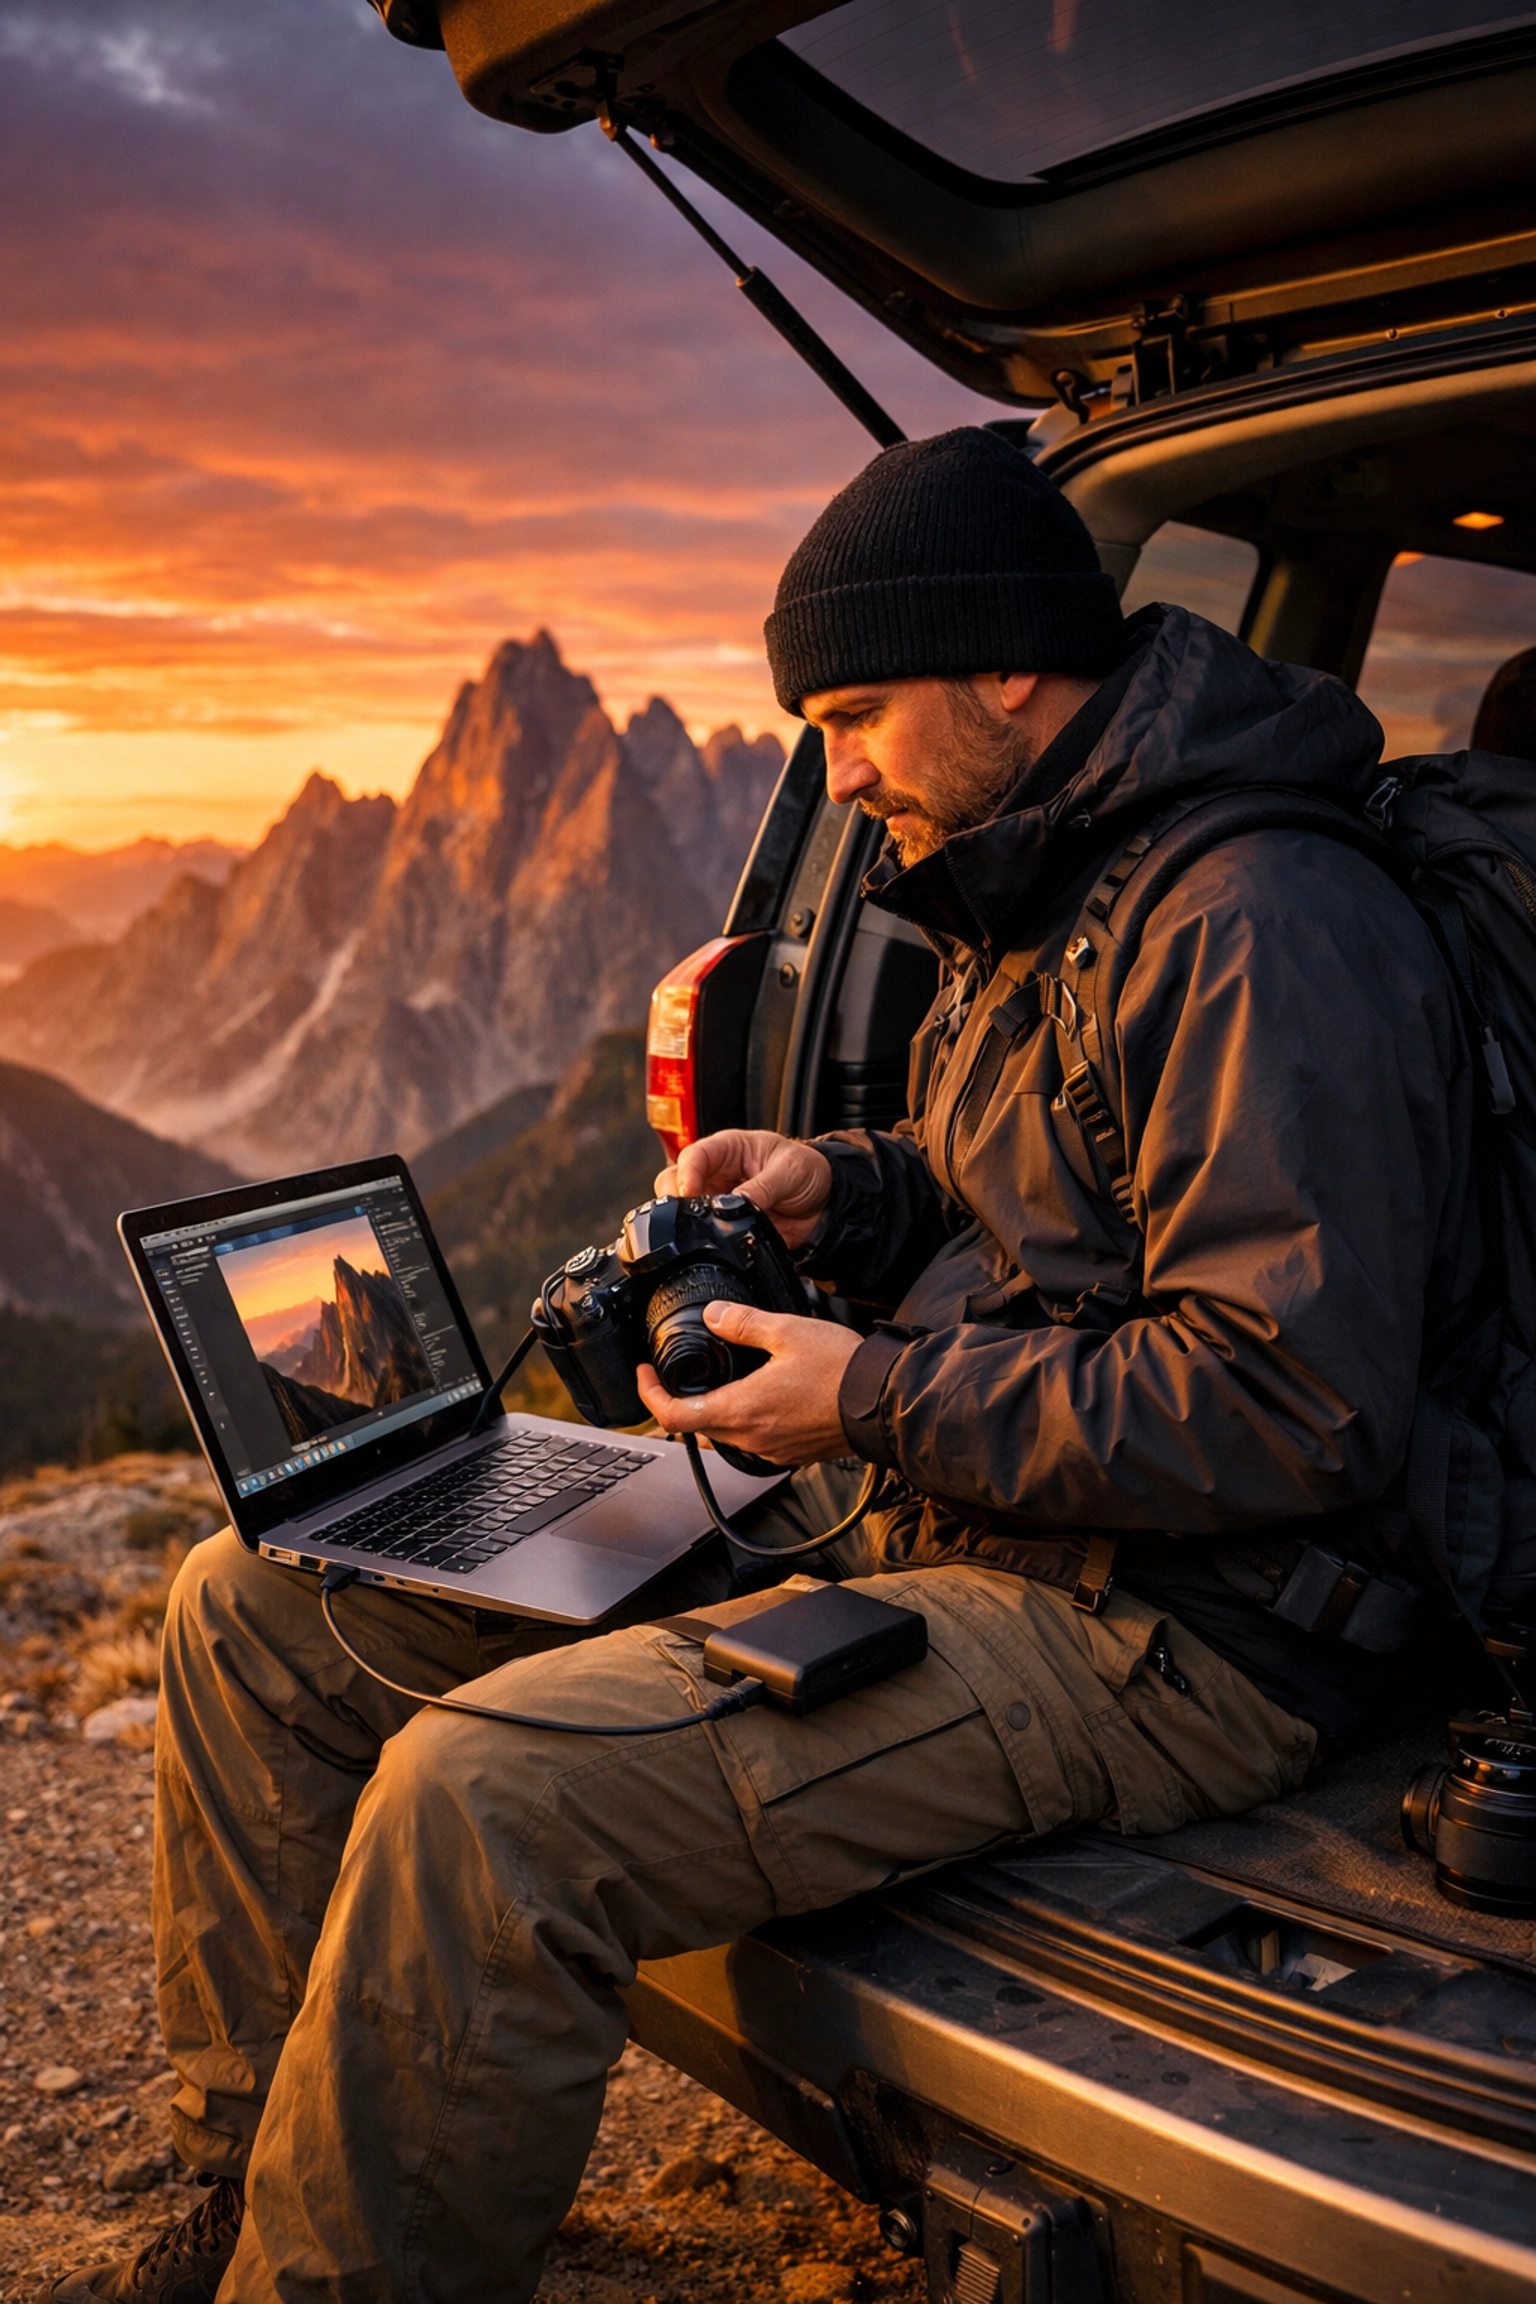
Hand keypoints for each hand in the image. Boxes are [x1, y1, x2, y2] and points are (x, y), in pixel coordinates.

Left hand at [636, 1301, 862, 1464]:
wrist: (884, 1402)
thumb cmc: (841, 1372)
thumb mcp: (787, 1331)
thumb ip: (743, 1322)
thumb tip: (713, 1315)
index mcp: (742, 1409)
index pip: (674, 1416)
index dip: (651, 1395)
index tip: (648, 1375)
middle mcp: (753, 1437)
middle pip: (696, 1427)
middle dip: (681, 1400)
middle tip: (677, 1374)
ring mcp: (772, 1450)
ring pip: (725, 1435)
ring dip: (714, 1411)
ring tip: (720, 1380)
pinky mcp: (792, 1454)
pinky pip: (755, 1440)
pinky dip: (745, 1420)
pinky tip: (760, 1396)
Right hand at [653, 1129, 832, 1253]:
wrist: (826, 1204)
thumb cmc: (808, 1170)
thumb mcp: (789, 1171)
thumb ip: (761, 1188)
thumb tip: (735, 1205)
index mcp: (728, 1149)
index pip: (694, 1156)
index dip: (687, 1173)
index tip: (690, 1192)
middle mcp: (716, 1175)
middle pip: (675, 1182)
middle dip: (676, 1199)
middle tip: (690, 1215)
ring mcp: (717, 1202)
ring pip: (682, 1211)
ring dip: (686, 1222)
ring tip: (702, 1231)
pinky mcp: (724, 1226)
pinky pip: (704, 1235)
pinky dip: (704, 1241)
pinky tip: (714, 1245)